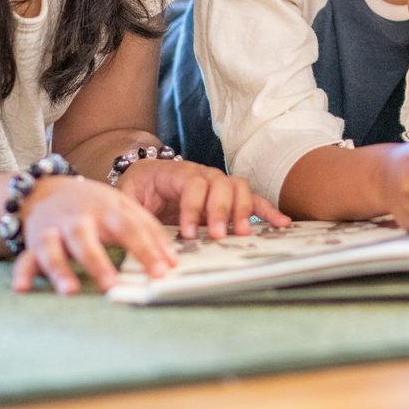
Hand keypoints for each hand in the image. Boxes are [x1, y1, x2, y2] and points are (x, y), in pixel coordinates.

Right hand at [11, 175, 178, 295]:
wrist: (45, 189)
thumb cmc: (92, 204)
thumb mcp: (123, 206)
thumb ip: (149, 229)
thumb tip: (173, 260)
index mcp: (105, 209)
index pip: (129, 229)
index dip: (146, 250)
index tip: (162, 272)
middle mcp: (77, 220)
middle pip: (86, 240)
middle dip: (98, 262)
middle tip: (112, 285)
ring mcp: (53, 231)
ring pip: (53, 250)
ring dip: (60, 270)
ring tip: (70, 291)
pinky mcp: (32, 244)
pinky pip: (25, 259)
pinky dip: (22, 273)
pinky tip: (22, 288)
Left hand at [116, 158, 290, 240]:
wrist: (146, 177)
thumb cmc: (138, 188)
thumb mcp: (127, 194)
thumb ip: (132, 208)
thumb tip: (136, 231)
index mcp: (177, 172)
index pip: (192, 184)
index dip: (192, 207)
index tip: (186, 233)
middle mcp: (202, 174)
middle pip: (220, 184)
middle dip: (220, 210)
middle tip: (216, 235)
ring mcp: (219, 184)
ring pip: (239, 188)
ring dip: (242, 210)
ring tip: (242, 233)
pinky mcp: (229, 198)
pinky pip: (252, 199)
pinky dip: (267, 210)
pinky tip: (281, 224)